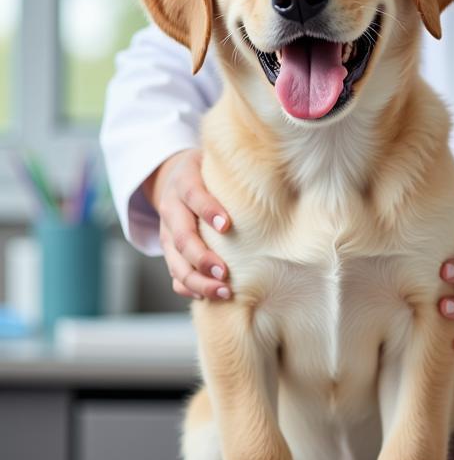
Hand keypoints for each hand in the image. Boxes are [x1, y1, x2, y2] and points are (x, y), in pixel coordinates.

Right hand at [143, 149, 232, 301]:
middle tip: (224, 273)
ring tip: (222, 291)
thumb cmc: (208, 171)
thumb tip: (280, 175)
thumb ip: (237, 170)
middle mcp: (171, 209)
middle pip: (182, 237)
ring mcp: (167, 232)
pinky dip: (187, 287)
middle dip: (202, 258)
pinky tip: (206, 296)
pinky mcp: (169, 250)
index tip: (227, 225)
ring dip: (197, 280)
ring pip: (175, 261)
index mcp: (184, 183)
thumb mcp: (216, 162)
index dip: (208, 210)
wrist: (173, 177)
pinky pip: (173, 272)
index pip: (194, 195)